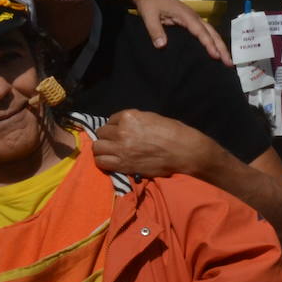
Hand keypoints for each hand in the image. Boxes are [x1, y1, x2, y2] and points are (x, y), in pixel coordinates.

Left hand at [92, 109, 224, 178]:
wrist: (184, 152)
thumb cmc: (174, 132)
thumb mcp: (152, 118)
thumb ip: (135, 121)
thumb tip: (125, 125)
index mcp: (129, 116)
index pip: (111, 120)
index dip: (115, 126)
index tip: (120, 132)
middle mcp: (122, 131)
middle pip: (101, 133)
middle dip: (107, 137)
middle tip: (115, 143)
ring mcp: (121, 148)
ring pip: (97, 148)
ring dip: (103, 149)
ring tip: (110, 152)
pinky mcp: (123, 164)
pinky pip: (101, 162)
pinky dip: (103, 161)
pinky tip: (111, 161)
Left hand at [109, 0, 230, 64]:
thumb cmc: (148, 3)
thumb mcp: (149, 16)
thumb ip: (155, 31)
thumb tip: (162, 45)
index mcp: (186, 15)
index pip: (201, 31)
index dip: (208, 44)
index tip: (215, 56)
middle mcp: (193, 17)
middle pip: (211, 32)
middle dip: (221, 47)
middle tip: (229, 63)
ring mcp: (192, 18)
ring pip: (210, 32)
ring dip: (219, 45)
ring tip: (226, 60)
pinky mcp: (189, 21)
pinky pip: (204, 32)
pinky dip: (212, 41)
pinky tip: (214, 52)